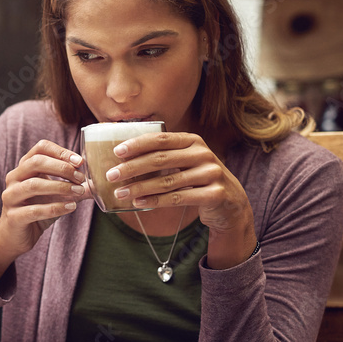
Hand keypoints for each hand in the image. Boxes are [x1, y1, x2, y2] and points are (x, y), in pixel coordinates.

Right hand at [0, 140, 87, 282]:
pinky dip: (56, 208)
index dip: (61, 151)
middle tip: (81, 178)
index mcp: (24, 167)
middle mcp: (14, 178)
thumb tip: (96, 181)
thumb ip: (71, 185)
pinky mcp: (13, 216)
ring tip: (79, 191)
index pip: (40, 148)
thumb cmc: (36, 210)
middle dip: (62, 168)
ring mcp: (11, 196)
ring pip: (34, 185)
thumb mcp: (54, 194)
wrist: (15, 237)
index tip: (80, 161)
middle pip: (36, 162)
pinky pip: (35, 210)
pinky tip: (71, 207)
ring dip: (60, 187)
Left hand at [107, 131, 256, 268]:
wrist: (231, 202)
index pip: (161, 139)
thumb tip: (122, 157)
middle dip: (132, 167)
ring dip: (140, 188)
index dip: (138, 144)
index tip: (117, 152)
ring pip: (168, 181)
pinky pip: (179, 198)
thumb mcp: (185, 162)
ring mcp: (211, 173)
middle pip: (161, 159)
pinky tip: (138, 202)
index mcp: (193, 141)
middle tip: (111, 175)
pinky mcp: (215, 194)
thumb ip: (163, 157)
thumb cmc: (198, 179)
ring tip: (120, 193)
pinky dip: (156, 200)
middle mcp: (203, 153)